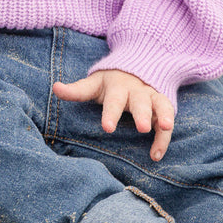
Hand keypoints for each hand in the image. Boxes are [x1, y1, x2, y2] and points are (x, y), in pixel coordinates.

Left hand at [53, 69, 174, 160]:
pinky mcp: (162, 107)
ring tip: (165, 129)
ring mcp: (151, 97)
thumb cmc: (109, 83)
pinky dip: (164, 137)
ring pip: (160, 105)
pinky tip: (156, 154)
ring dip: (164, 117)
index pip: (113, 100)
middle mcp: (136, 91)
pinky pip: (167, 120)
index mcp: (117, 86)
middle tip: (142, 128)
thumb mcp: (93, 84)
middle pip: (140, 101)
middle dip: (142, 114)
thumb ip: (76, 90)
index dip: (110, 114)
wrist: (134, 68)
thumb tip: (55, 88)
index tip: (107, 128)